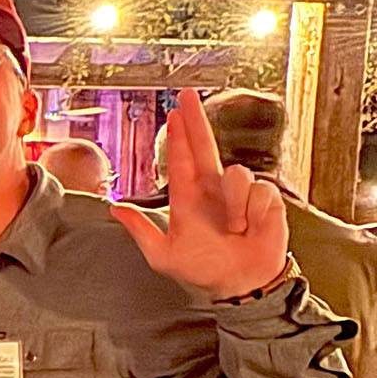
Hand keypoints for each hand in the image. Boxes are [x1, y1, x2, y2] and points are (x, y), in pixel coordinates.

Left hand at [110, 88, 288, 299]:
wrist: (240, 283)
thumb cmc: (203, 268)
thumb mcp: (163, 255)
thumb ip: (141, 231)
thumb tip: (113, 208)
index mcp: (188, 197)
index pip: (180, 160)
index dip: (178, 136)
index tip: (173, 113)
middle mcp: (213, 188)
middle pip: (205, 144)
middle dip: (196, 119)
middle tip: (186, 94)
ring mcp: (239, 192)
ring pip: (237, 175)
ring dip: (235, 206)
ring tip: (234, 230)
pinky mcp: (265, 198)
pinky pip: (260, 192)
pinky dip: (254, 212)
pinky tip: (252, 227)